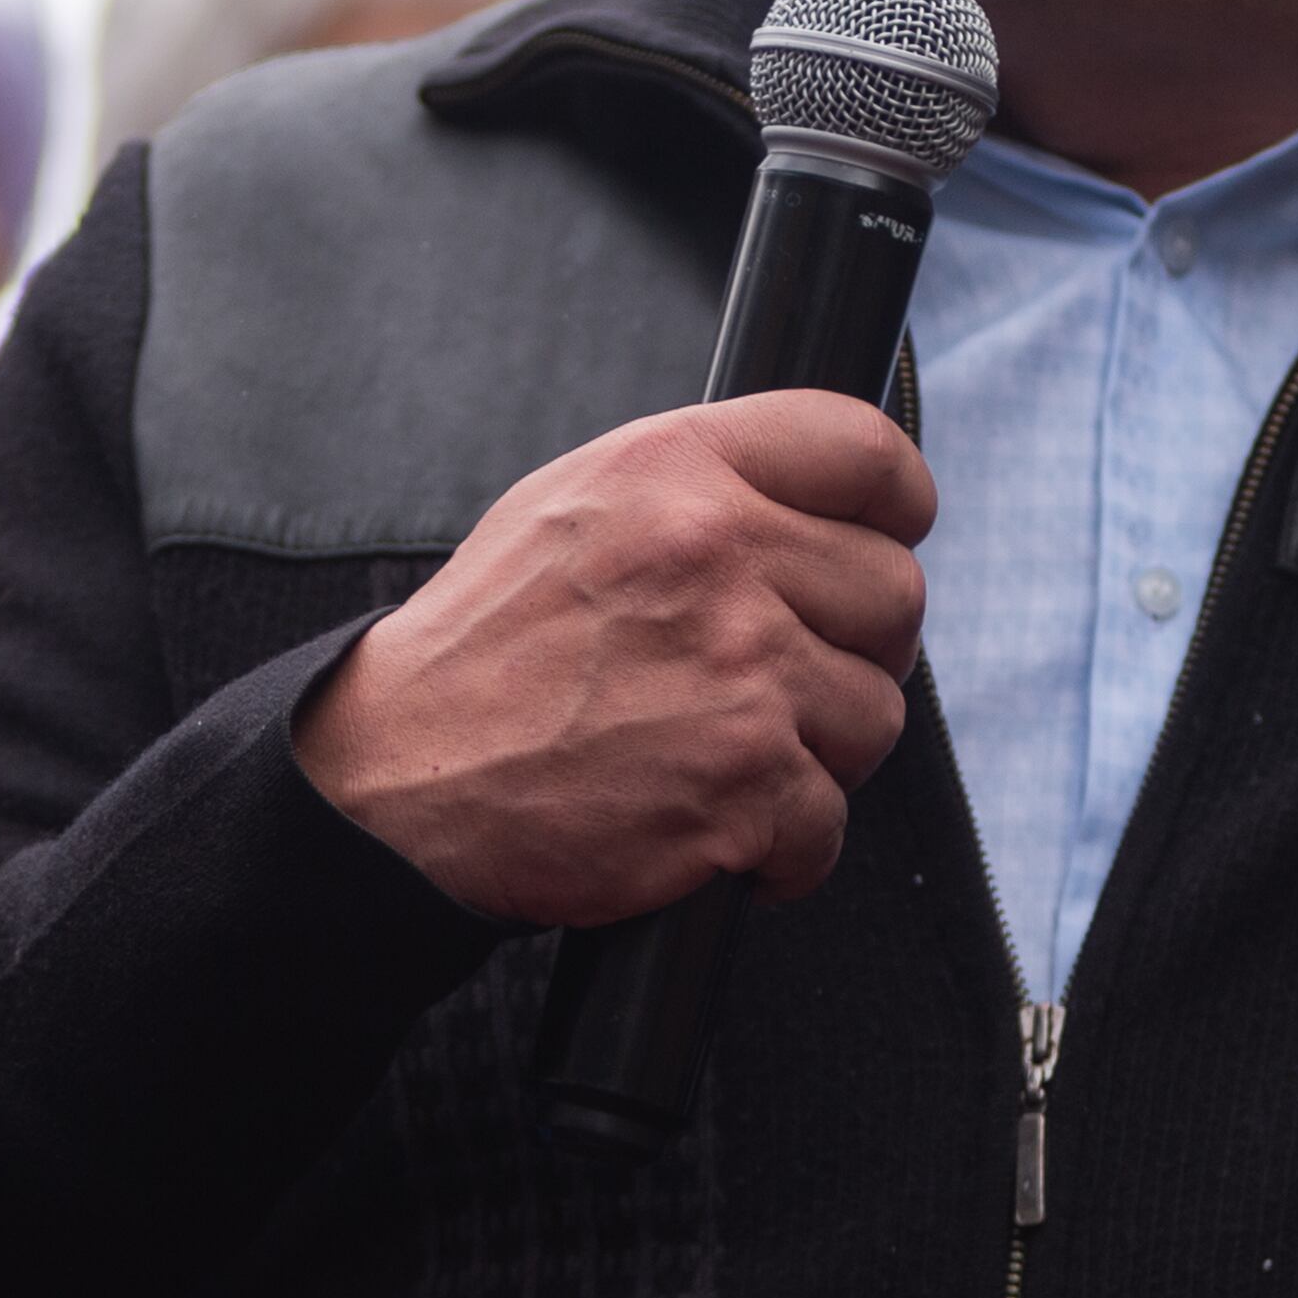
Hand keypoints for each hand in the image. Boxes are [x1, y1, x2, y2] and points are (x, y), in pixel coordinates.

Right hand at [292, 389, 936, 927]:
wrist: (398, 777)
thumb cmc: (489, 648)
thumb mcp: (576, 505)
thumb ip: (704, 485)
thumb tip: (827, 503)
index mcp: (676, 469)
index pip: (864, 450)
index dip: (898, 503)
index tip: (888, 537)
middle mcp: (714, 554)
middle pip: (894, 592)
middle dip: (855, 645)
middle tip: (784, 676)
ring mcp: (737, 672)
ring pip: (876, 712)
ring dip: (819, 750)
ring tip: (727, 750)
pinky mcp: (741, 784)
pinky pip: (830, 822)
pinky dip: (783, 847)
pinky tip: (716, 826)